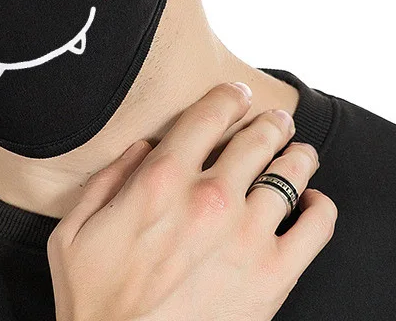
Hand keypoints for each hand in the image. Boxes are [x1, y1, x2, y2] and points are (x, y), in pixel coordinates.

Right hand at [47, 81, 336, 320]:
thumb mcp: (74, 230)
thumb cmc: (95, 300)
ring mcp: (246, 236)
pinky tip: (313, 202)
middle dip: (268, 122)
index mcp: (161, 180)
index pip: (208, 115)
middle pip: (256, 138)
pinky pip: (317, 227)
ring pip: (290, 173)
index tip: (235, 94)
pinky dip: (321, 207)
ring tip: (298, 153)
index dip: (227, 97)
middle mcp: (209, 198)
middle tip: (274, 120)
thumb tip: (141, 148)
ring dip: (297, 155)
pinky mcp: (272, 276)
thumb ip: (107, 179)